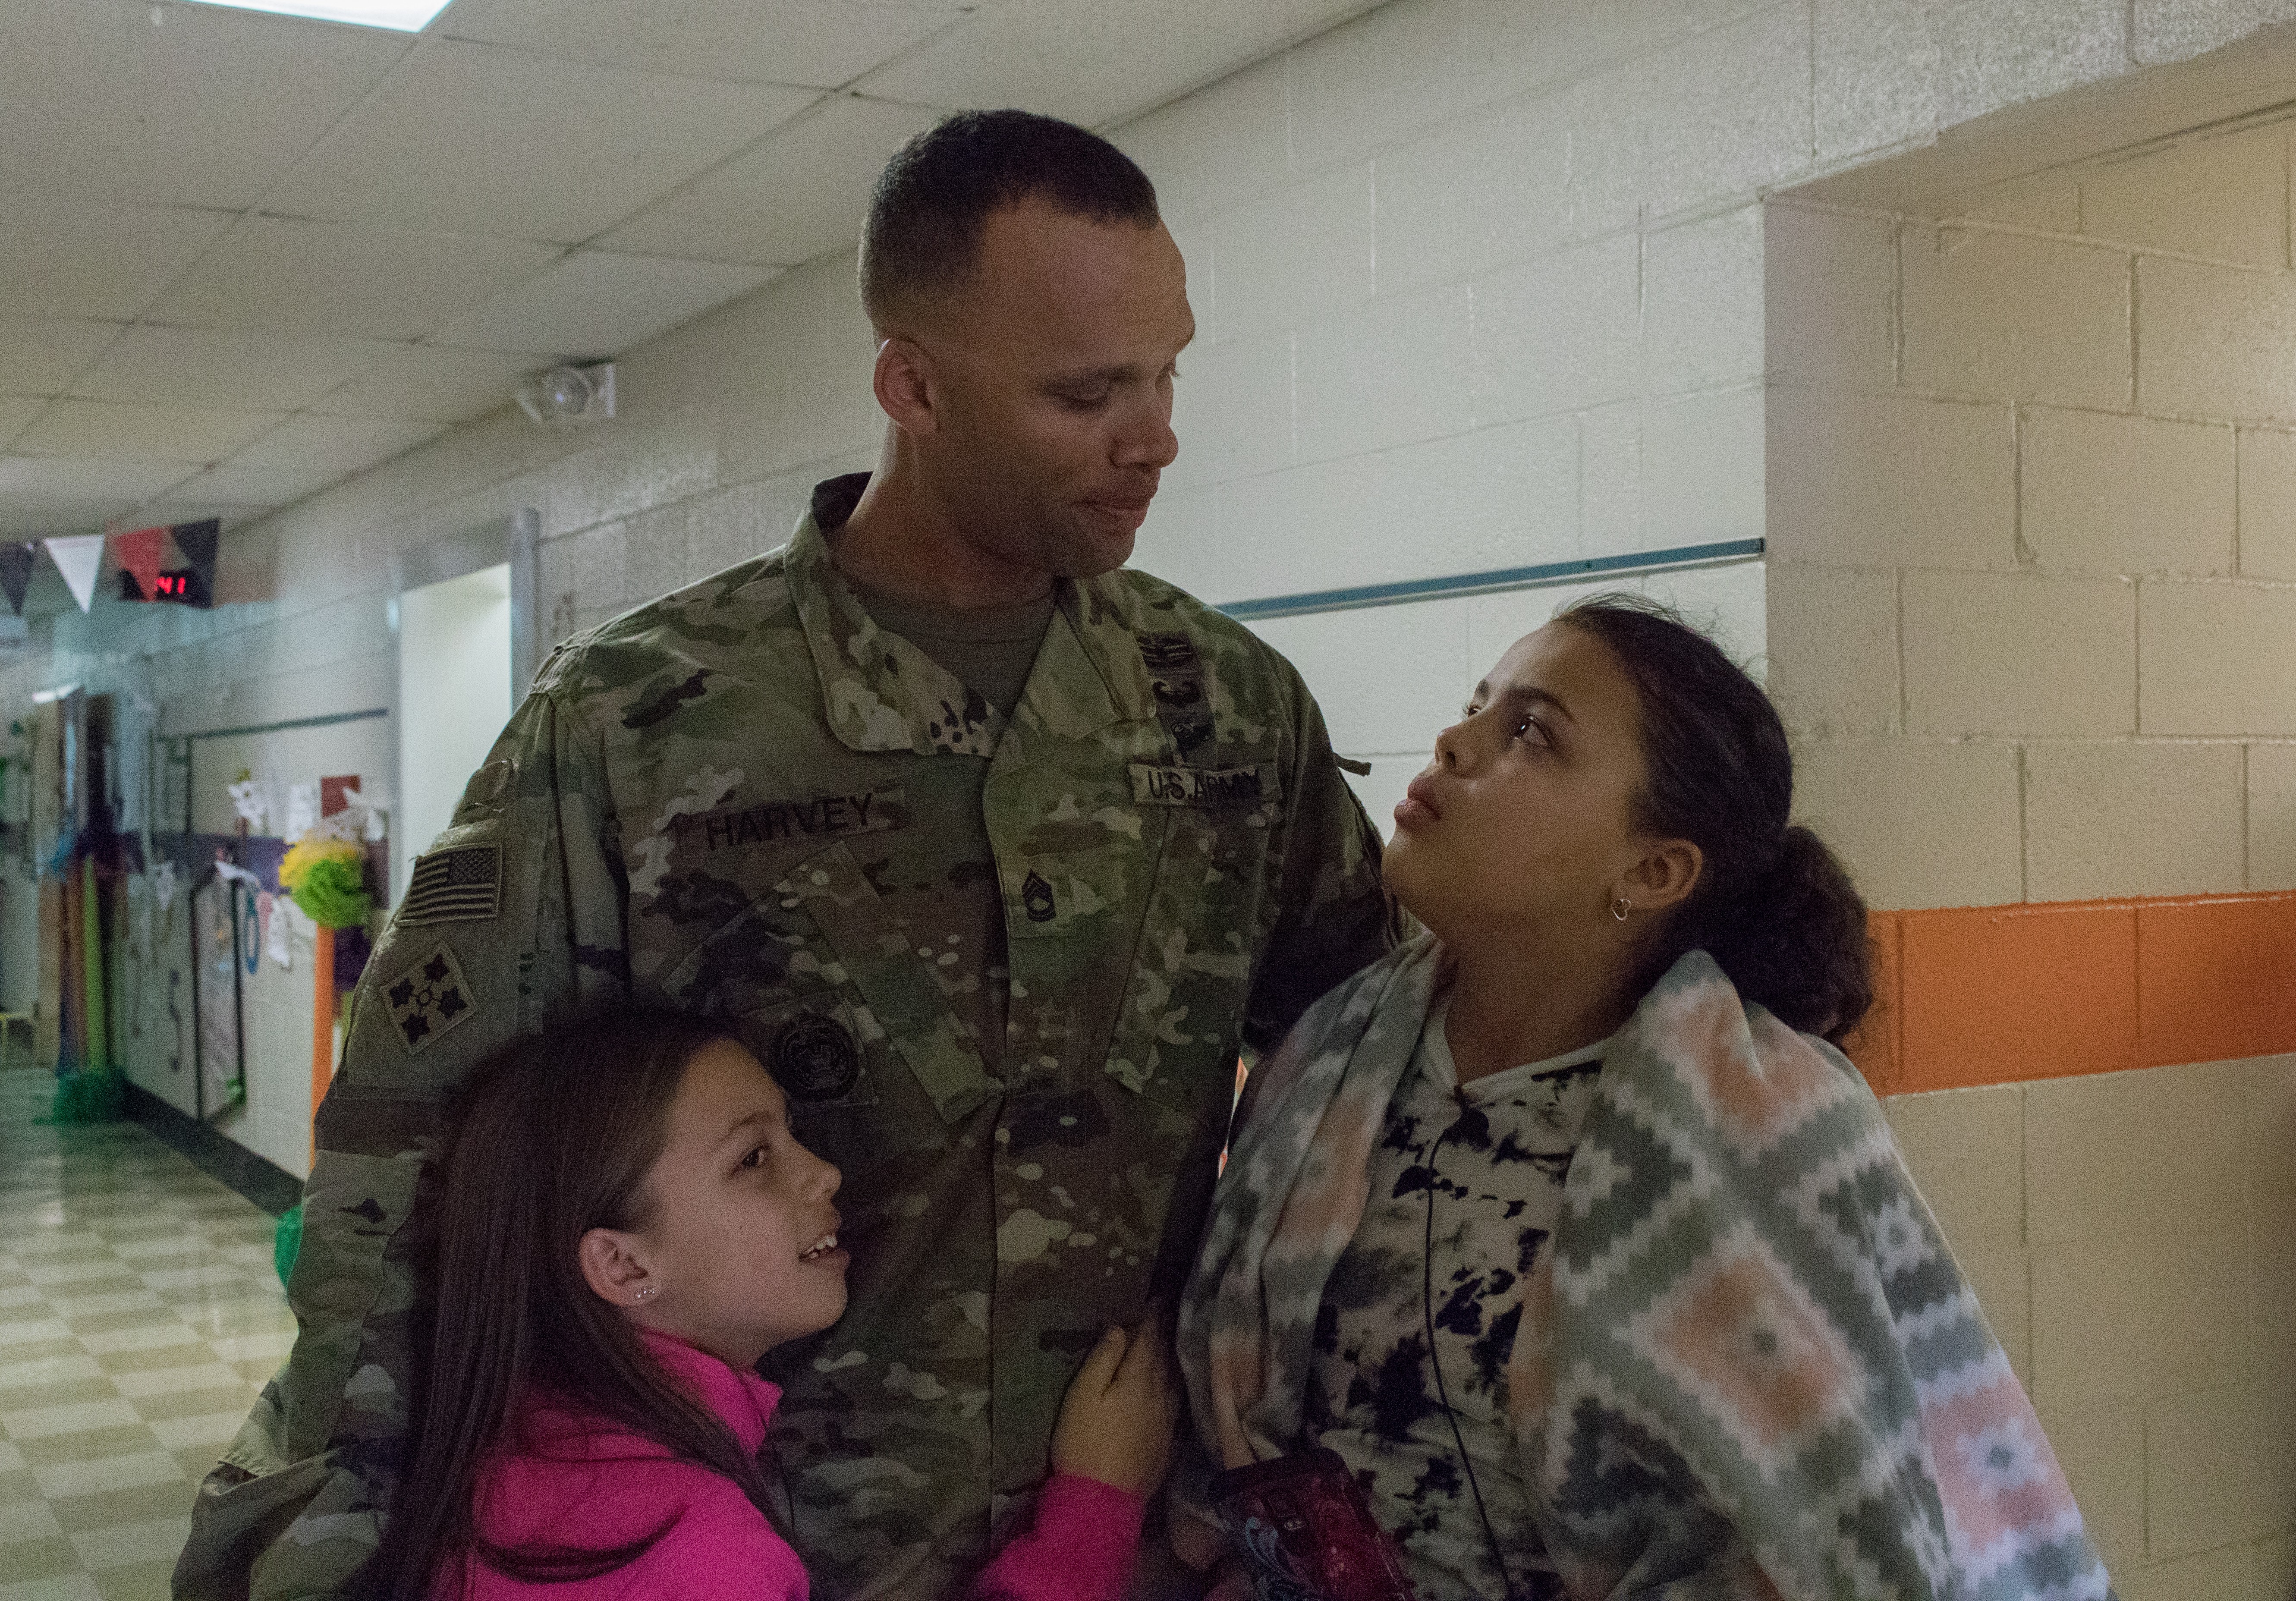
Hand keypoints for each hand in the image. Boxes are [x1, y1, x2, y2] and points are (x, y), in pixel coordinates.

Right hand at [1050, 1321, 1179, 1496]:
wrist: (1101, 1501)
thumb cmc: (1083, 1443)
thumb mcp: (1082, 1396)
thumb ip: (1103, 1360)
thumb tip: (1119, 1329)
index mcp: (1138, 1381)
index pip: (1147, 1342)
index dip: (1150, 1319)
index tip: (1154, 1300)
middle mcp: (1160, 1397)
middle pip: (1163, 1359)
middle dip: (1163, 1335)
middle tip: (1166, 1314)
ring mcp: (1167, 1422)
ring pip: (1172, 1381)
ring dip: (1170, 1361)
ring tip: (1170, 1344)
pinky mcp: (1166, 1444)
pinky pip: (1175, 1405)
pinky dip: (1173, 1388)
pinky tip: (1171, 1388)